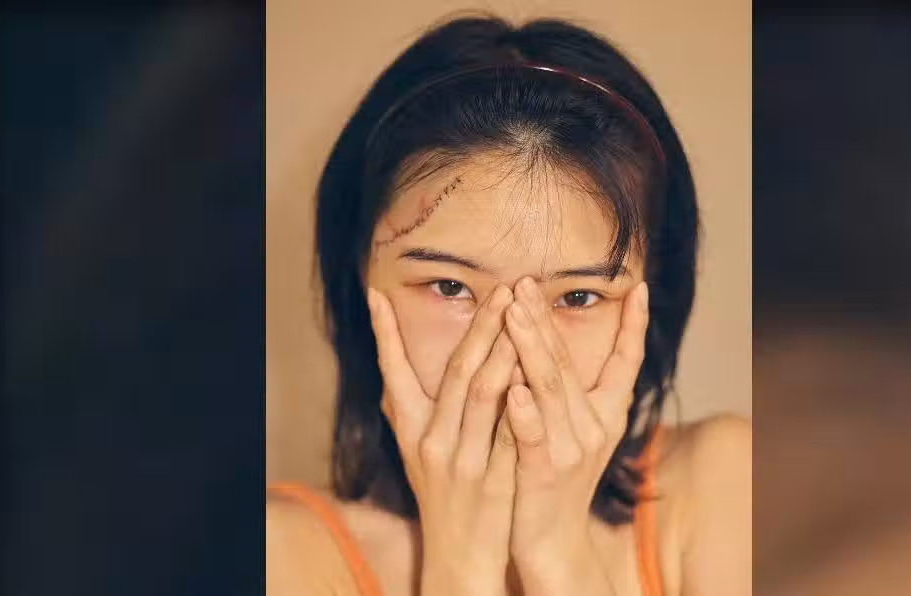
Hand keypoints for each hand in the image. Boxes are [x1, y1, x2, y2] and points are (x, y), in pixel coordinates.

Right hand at [367, 286, 518, 595]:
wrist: (460, 554)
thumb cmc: (442, 493)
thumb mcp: (417, 451)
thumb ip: (412, 408)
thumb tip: (396, 364)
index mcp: (411, 431)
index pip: (393, 374)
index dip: (384, 335)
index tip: (376, 295)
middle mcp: (432, 442)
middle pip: (456, 374)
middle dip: (478, 328)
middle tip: (500, 291)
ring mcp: (463, 460)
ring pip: (482, 396)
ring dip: (502, 352)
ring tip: (519, 316)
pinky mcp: (494, 478)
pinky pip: (509, 430)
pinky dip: (520, 400)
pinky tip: (533, 372)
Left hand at [502, 277, 649, 594]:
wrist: (550, 540)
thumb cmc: (554, 478)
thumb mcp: (573, 430)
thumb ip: (567, 389)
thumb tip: (553, 340)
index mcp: (606, 414)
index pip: (625, 362)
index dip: (633, 326)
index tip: (637, 287)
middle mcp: (595, 428)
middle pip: (570, 363)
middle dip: (547, 319)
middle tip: (525, 281)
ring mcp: (572, 451)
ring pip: (550, 389)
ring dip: (532, 347)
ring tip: (515, 312)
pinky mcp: (545, 474)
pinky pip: (535, 437)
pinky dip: (525, 412)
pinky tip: (513, 388)